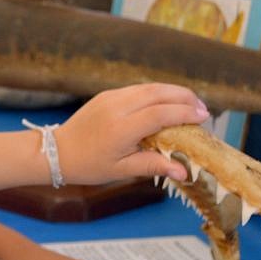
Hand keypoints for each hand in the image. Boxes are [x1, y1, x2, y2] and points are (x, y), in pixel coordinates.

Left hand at [54, 83, 208, 184]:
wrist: (57, 151)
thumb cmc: (89, 165)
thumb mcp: (121, 170)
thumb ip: (153, 166)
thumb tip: (184, 172)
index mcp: (120, 128)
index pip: (160, 114)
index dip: (184, 113)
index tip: (204, 117)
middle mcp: (116, 107)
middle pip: (158, 93)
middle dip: (185, 97)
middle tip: (203, 109)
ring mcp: (110, 97)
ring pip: (149, 87)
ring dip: (173, 92)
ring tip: (191, 104)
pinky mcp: (107, 94)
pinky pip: (138, 89)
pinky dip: (157, 92)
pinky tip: (168, 102)